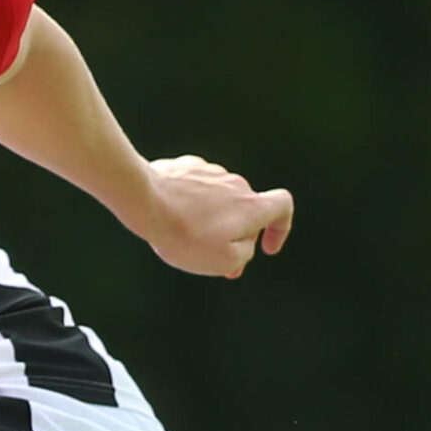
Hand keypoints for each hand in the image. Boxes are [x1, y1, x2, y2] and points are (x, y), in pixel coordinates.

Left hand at [141, 155, 293, 279]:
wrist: (146, 202)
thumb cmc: (186, 234)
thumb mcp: (224, 261)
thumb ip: (244, 253)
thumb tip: (242, 243)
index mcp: (252, 205)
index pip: (284, 205)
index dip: (281, 228)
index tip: (267, 247)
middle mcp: (236, 184)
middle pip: (245, 210)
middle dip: (235, 236)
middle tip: (215, 262)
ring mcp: (210, 173)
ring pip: (218, 200)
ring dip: (210, 220)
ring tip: (185, 239)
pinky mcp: (185, 168)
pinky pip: (194, 190)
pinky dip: (189, 205)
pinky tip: (171, 218)